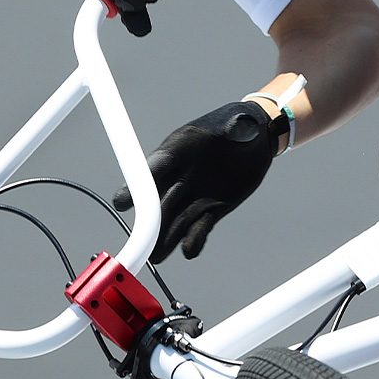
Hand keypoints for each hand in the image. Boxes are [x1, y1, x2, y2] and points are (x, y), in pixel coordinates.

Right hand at [112, 100, 280, 259]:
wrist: (255, 140)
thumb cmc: (241, 125)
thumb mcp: (240, 122)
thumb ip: (236, 127)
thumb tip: (239, 127)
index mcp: (179, 150)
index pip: (154, 168)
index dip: (138, 186)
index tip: (123, 202)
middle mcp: (182, 175)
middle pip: (160, 201)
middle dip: (151, 222)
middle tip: (142, 241)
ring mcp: (195, 194)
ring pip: (176, 219)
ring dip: (167, 238)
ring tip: (157, 256)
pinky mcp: (212, 208)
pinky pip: (200, 226)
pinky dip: (195, 239)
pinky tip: (190, 251)